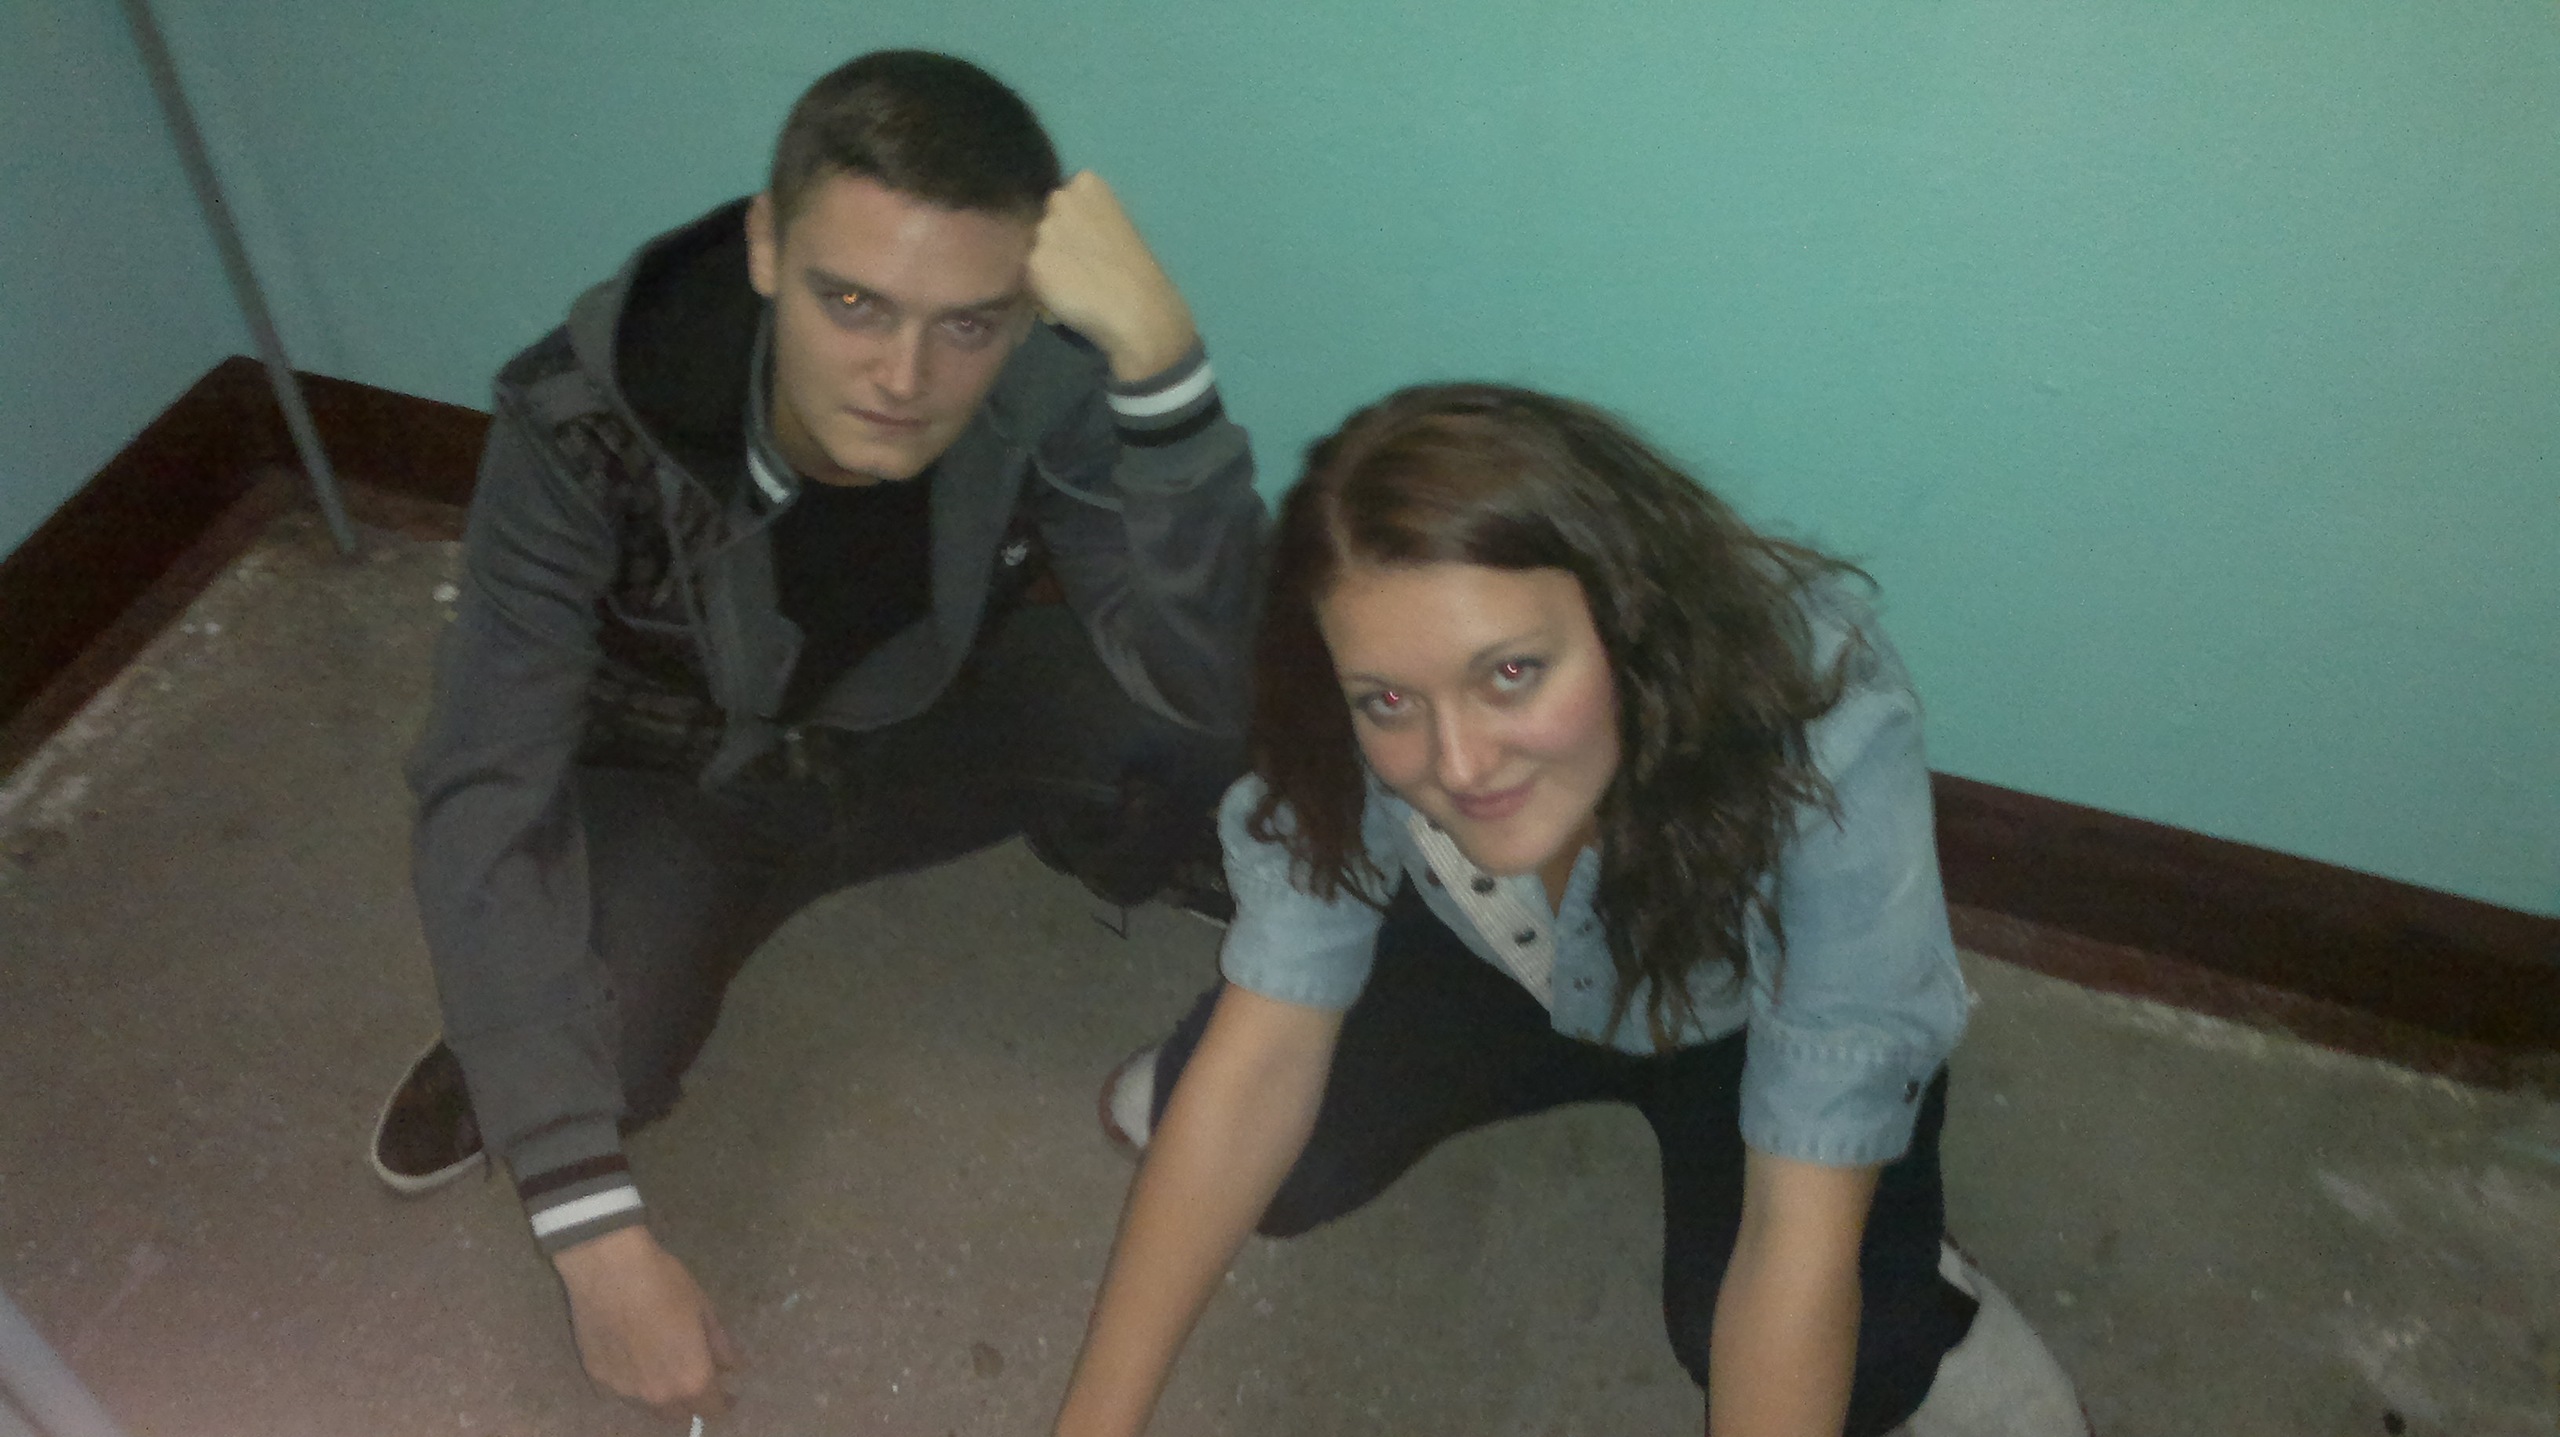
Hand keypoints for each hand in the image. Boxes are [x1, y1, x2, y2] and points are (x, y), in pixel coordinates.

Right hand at [552, 1225, 742, 1419]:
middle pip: (680, 1415)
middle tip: (695, 1377)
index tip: (728, 1394)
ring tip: (663, 1364)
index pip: (713, 1410)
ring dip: (662, 1394)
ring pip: (649, 1406)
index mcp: (691, 1379)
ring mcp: (624, 1391)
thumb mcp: (704, 1310)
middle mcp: (658, 1396)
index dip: (724, 1403)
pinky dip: (633, 1382)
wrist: (609, 1269)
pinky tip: (633, 1356)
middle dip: (692, 1401)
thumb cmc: (665, 1284)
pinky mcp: (597, 1379)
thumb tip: (735, 1368)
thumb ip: (721, 1346)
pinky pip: (622, 1391)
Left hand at [1027, 172, 1200, 382]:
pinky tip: (1065, 296)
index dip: (1072, 224)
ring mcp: (1045, 229)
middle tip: (1079, 265)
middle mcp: (1061, 197)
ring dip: (1046, 263)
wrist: (1139, 309)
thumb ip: (1087, 217)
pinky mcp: (1034, 260)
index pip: (1063, 198)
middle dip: (1054, 239)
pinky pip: (1029, 274)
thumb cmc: (1139, 272)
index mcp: (1087, 182)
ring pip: (1034, 247)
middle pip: (1043, 218)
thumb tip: (1066, 233)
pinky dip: (1041, 286)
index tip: (1090, 243)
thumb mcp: (1117, 224)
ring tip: (1074, 283)